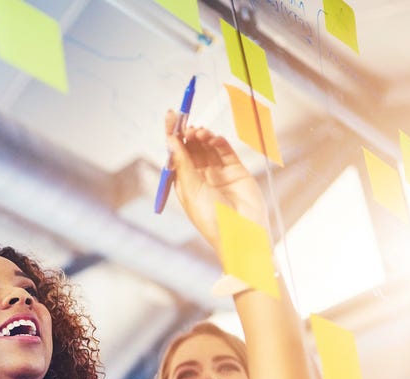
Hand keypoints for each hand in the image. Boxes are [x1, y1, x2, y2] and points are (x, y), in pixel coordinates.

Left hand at [164, 110, 267, 251]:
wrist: (240, 232)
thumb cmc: (210, 218)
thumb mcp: (191, 190)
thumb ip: (183, 164)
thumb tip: (171, 140)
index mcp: (184, 184)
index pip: (176, 155)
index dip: (172, 135)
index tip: (170, 116)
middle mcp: (200, 178)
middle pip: (191, 148)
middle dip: (187, 133)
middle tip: (186, 122)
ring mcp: (218, 174)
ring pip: (208, 147)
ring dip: (202, 137)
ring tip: (199, 132)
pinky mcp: (236, 171)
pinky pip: (225, 151)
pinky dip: (219, 141)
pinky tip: (213, 138)